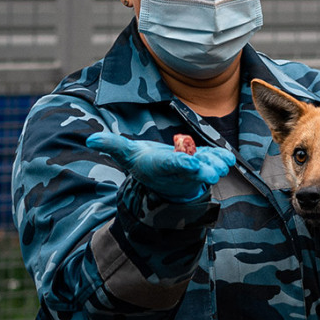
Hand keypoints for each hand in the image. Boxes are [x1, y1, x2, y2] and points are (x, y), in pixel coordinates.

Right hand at [86, 133, 235, 201]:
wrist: (162, 179)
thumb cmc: (145, 163)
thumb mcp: (127, 153)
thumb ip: (112, 145)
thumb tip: (91, 139)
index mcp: (160, 166)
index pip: (170, 165)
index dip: (181, 164)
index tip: (192, 165)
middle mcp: (177, 171)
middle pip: (192, 171)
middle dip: (202, 170)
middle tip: (213, 170)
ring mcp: (192, 170)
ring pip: (206, 169)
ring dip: (214, 165)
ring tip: (223, 163)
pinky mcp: (203, 165)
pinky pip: (214, 162)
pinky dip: (221, 160)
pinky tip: (228, 158)